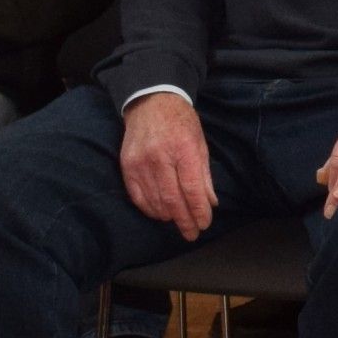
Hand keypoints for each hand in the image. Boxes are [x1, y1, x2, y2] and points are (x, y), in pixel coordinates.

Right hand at [118, 91, 217, 241]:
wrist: (151, 103)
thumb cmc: (182, 123)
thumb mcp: (201, 143)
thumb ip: (204, 174)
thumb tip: (210, 203)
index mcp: (184, 149)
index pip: (191, 189)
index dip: (198, 211)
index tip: (204, 224)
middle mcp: (160, 157)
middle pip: (172, 199)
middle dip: (184, 220)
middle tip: (192, 234)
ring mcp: (140, 163)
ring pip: (154, 201)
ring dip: (168, 216)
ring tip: (179, 223)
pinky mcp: (126, 166)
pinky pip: (137, 196)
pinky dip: (149, 209)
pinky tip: (160, 214)